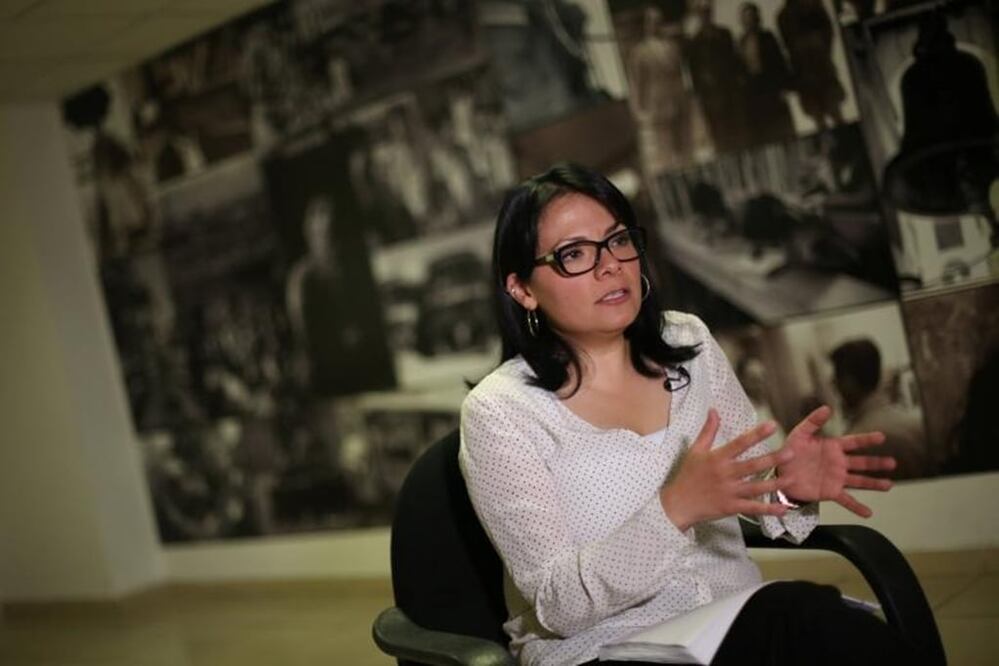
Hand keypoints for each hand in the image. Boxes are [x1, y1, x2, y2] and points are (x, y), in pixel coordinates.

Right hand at [661, 409, 794, 531]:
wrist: (678, 503)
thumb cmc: (687, 475)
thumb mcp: (695, 450)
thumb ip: (708, 431)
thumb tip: (714, 411)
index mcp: (717, 458)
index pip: (740, 443)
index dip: (756, 434)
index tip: (772, 425)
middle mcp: (725, 474)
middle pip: (752, 466)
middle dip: (772, 459)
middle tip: (791, 453)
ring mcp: (729, 492)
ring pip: (756, 487)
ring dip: (775, 483)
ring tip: (792, 478)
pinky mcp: (731, 507)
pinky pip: (752, 508)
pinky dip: (768, 509)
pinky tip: (783, 508)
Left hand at [777, 405, 894, 517]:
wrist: (779, 472)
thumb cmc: (790, 451)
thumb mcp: (800, 434)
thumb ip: (813, 422)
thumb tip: (827, 408)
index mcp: (833, 447)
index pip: (854, 442)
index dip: (867, 439)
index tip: (882, 437)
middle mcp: (839, 463)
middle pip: (862, 463)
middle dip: (877, 463)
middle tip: (892, 463)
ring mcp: (836, 478)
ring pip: (859, 481)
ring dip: (874, 484)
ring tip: (888, 485)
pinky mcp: (830, 492)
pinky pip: (846, 500)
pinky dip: (857, 507)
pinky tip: (868, 513)